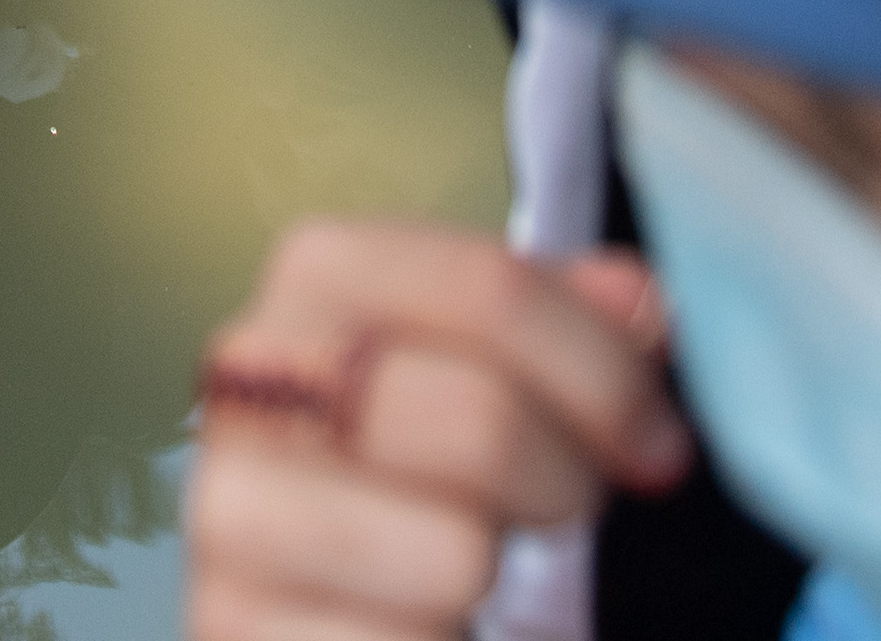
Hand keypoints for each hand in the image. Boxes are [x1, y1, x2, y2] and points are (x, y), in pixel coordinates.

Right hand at [182, 220, 687, 640]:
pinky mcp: (233, 623)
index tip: (650, 437)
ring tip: (465, 562)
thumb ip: (569, 318)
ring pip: (455, 555)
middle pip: (481, 420)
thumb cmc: (418, 457)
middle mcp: (249, 376)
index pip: (491, 289)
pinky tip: (415, 620)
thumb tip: (640, 303)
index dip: (604, 369)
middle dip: (563, 480)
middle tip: (564, 505)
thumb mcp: (490, 364)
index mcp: (319, 275)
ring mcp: (229, 511)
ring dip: (489, 577)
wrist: (318, 578)